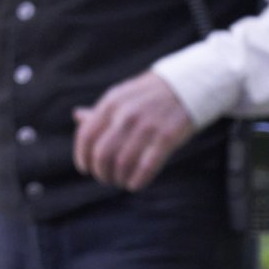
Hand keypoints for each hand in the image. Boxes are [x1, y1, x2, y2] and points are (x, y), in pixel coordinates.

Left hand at [72, 70, 195, 189]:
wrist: (190, 84)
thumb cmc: (151, 94)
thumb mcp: (124, 95)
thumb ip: (102, 110)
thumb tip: (77, 116)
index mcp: (112, 103)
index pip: (86, 136)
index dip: (82, 157)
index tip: (86, 169)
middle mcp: (126, 114)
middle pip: (102, 154)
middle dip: (101, 173)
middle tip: (106, 178)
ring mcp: (148, 125)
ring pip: (122, 163)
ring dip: (118, 179)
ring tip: (121, 182)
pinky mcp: (168, 136)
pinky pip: (147, 165)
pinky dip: (137, 180)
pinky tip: (135, 184)